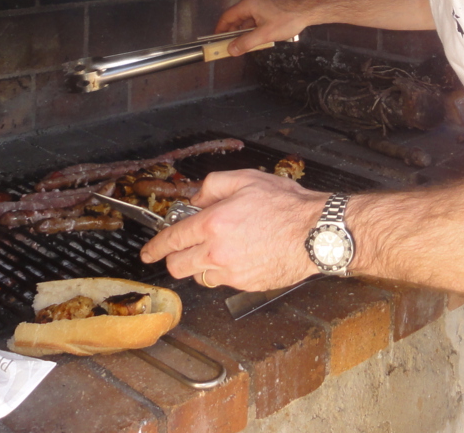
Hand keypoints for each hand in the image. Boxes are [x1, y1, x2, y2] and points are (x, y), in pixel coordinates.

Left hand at [138, 169, 326, 290]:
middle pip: (178, 266)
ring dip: (201, 265)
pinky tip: (240, 256)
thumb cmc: (287, 205)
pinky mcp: (245, 285)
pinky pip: (223, 282)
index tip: (148, 252)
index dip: (155, 247)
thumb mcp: (247, 179)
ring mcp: (231, 272)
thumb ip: (213, 185)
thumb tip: (197, 198)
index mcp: (213, 223)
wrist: (315, 233)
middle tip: (183, 249)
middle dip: (174, 258)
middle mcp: (217, 252)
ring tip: (220, 249)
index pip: (172, 239)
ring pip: (200, 277)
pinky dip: (223, 272)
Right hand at [214, 0, 317, 54]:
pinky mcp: (268, 8)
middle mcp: (252, 2)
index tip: (216, 41)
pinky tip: (257, 40)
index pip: (227, 17)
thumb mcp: (264, 34)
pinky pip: (255, 20)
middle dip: (233, 33)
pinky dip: (254, 30)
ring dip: (244, 33)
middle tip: (230, 47)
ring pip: (247, 20)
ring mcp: (261, 4)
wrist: (308, 9)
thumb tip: (231, 50)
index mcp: (247, 4)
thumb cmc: (287, 19)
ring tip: (244, 47)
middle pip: (236, 18)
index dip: (220, 30)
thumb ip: (246, 43)